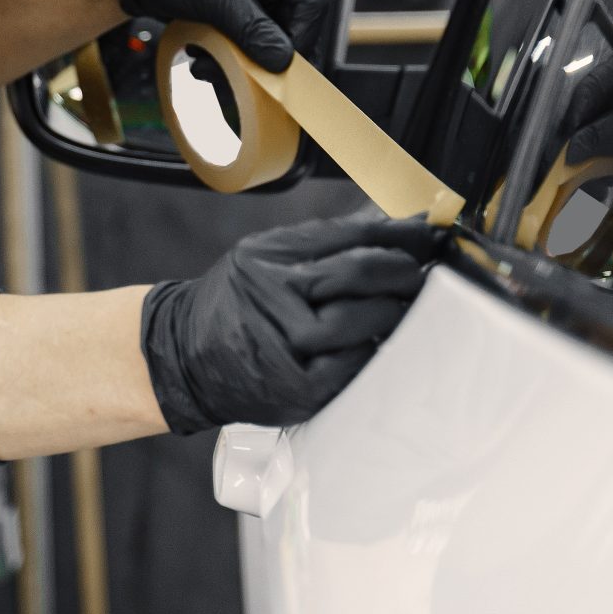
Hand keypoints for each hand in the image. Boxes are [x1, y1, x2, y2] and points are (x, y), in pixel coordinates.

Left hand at [117, 0, 326, 72]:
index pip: (311, 0)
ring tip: (208, 65)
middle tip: (244, 73)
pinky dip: (226, 55)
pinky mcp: (229, 9)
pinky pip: (241, 40)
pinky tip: (201, 58)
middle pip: (289, 24)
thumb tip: (283, 62)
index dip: (302, 34)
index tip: (282, 63)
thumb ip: (253, 29)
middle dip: (263, 52)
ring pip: (263, 37)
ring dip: (241, 59)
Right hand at [141, 214, 436, 434]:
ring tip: (406, 311)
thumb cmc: (238, 307)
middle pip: (357, 272)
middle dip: (403, 272)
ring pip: (356, 320)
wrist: (181, 360)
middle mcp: (270, 292)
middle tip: (424, 276)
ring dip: (393, 314)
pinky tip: (380, 346)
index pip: (349, 236)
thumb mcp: (268, 259)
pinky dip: (372, 354)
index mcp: (269, 254)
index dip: (399, 235)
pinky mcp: (293, 388)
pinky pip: (350, 367)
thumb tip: (398, 225)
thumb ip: (328, 244)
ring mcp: (281, 342)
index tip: (431, 234)